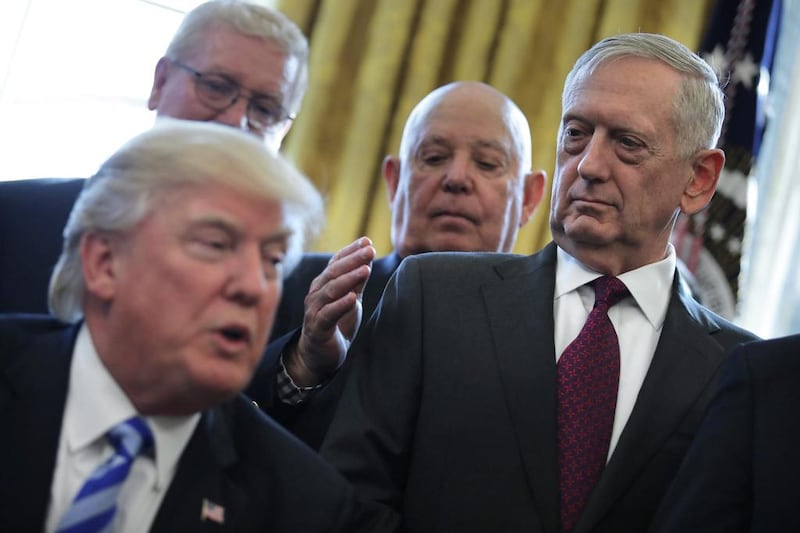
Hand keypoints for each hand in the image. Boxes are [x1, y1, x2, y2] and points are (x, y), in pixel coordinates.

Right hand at [284, 237, 374, 386]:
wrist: (319, 355)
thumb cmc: (336, 324)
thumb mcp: (350, 299)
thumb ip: (357, 282)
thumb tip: (368, 259)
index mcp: (323, 284)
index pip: (337, 262)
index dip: (351, 250)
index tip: (367, 240)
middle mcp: (316, 293)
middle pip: (334, 272)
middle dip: (353, 259)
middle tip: (370, 249)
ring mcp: (314, 310)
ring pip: (331, 290)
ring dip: (349, 278)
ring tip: (365, 269)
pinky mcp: (317, 328)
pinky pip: (328, 314)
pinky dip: (340, 304)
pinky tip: (353, 298)